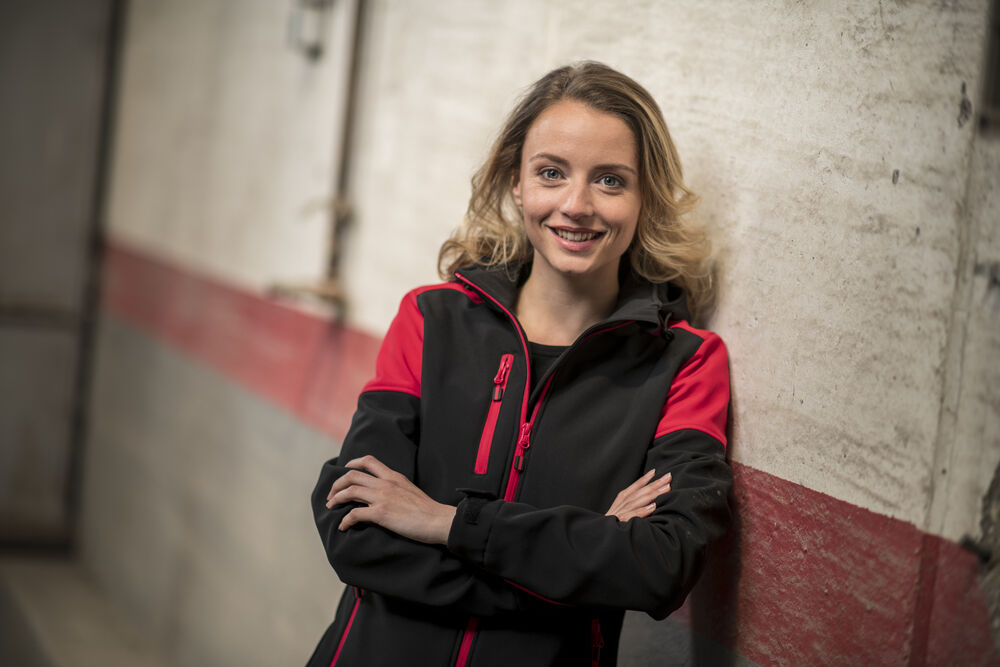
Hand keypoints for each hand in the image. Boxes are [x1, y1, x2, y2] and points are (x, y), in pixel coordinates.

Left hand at [326, 455, 456, 544]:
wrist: (438, 520)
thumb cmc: (428, 510)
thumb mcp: (410, 490)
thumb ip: (396, 487)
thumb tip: (385, 493)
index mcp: (393, 476)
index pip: (369, 461)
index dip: (353, 463)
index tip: (345, 469)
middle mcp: (386, 483)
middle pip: (352, 475)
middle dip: (337, 484)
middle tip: (332, 495)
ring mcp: (383, 497)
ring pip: (350, 491)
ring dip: (336, 498)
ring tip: (331, 507)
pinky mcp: (381, 513)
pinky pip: (354, 514)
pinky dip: (345, 520)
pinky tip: (343, 526)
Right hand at [605, 469, 671, 521]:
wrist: (599, 536)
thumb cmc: (612, 524)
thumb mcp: (620, 511)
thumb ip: (633, 504)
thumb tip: (650, 501)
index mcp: (622, 499)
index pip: (635, 486)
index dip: (646, 478)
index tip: (655, 471)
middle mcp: (622, 503)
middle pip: (641, 491)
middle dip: (656, 483)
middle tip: (668, 477)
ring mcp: (621, 512)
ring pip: (639, 500)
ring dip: (654, 494)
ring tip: (666, 488)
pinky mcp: (621, 522)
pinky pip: (633, 515)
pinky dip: (643, 510)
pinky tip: (653, 507)